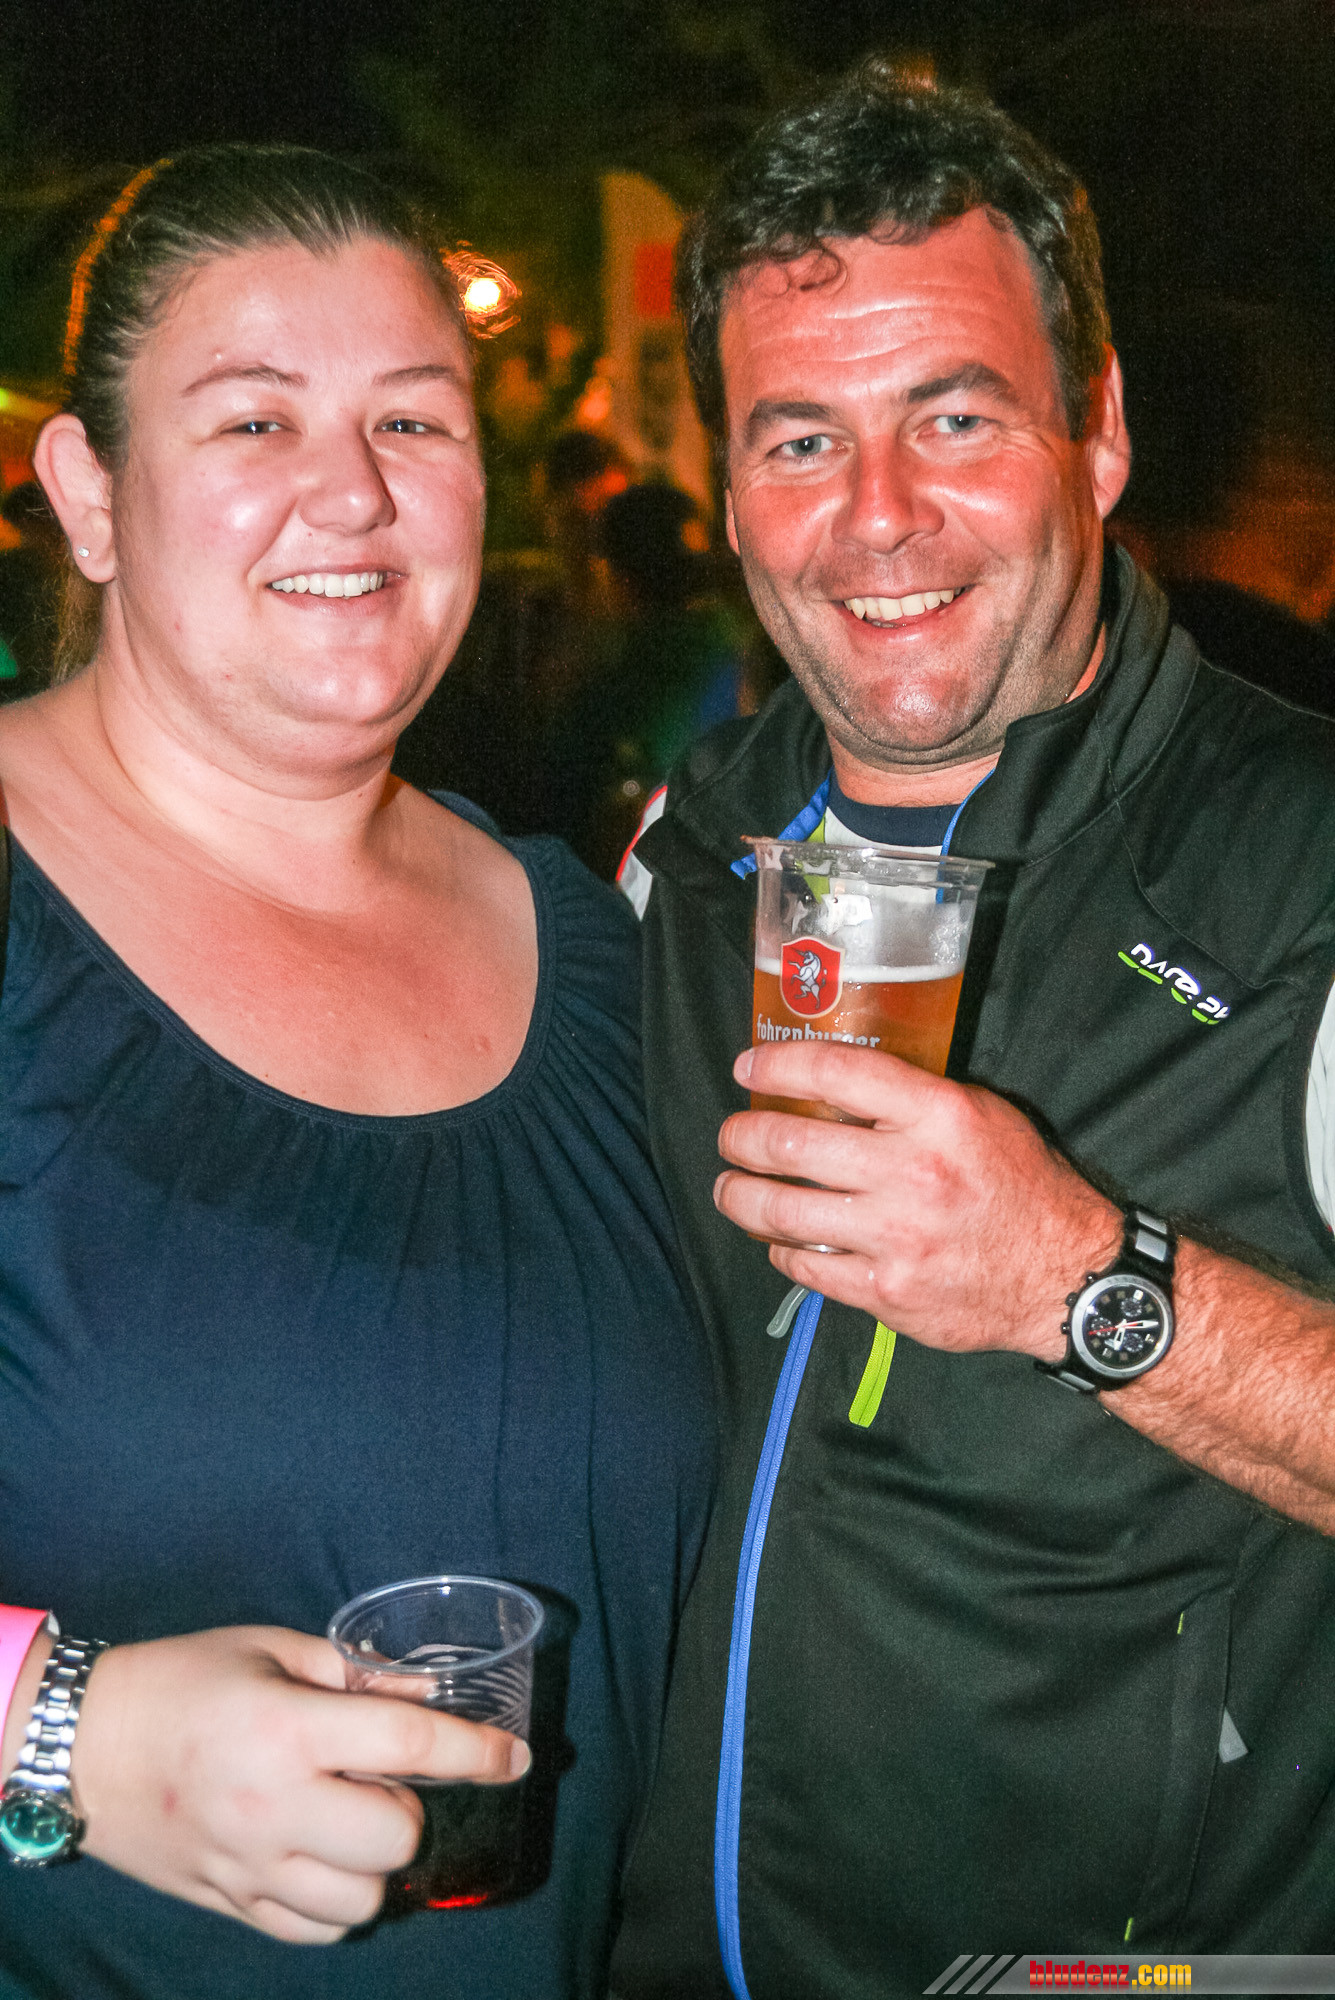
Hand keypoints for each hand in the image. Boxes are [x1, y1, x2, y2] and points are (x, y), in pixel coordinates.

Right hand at [72, 1626, 527, 1942]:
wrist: (82, 1743)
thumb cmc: (181, 1679)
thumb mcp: (270, 1648)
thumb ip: (353, 1672)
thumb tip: (427, 1689)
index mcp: (289, 1729)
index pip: (410, 1744)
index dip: (475, 1752)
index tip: (514, 1758)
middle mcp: (275, 1805)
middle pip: (394, 1839)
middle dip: (410, 1809)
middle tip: (386, 1781)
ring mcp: (249, 1864)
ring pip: (361, 1902)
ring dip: (375, 1866)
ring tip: (354, 1825)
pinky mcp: (228, 1900)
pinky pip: (312, 1931)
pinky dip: (336, 1905)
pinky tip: (324, 1863)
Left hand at [716, 1042, 1118, 1359]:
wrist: (1065, 1277)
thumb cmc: (1022, 1186)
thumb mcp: (982, 1116)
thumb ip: (913, 1098)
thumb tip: (835, 1084)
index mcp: (939, 1116)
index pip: (837, 1073)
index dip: (777, 1067)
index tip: (747, 1069)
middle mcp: (913, 1174)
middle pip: (790, 1145)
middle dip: (742, 1138)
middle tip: (732, 1137)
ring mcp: (897, 1238)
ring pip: (783, 1212)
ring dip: (740, 1197)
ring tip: (731, 1188)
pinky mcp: (887, 1292)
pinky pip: (806, 1267)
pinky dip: (780, 1249)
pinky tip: (778, 1239)